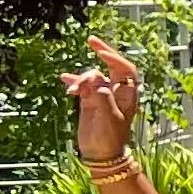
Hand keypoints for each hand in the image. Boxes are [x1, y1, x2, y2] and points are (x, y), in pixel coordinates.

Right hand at [63, 36, 145, 158]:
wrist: (100, 154)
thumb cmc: (109, 138)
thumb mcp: (108, 117)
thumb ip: (102, 97)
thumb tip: (95, 79)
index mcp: (127, 95)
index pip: (126, 70)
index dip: (115, 58)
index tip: (101, 52)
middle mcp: (116, 92)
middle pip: (112, 66)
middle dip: (103, 52)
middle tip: (91, 40)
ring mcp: (102, 95)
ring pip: (93, 76)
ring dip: (81, 79)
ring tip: (73, 91)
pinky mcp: (90, 101)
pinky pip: (82, 85)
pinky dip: (74, 82)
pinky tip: (64, 80)